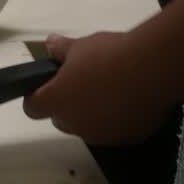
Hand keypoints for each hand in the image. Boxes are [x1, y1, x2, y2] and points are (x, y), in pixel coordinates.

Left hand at [24, 31, 175, 144]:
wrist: (151, 70)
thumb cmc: (108, 55)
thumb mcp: (80, 45)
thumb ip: (60, 49)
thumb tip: (50, 44)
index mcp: (58, 101)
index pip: (33, 108)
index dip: (36, 96)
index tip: (46, 84)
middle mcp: (75, 125)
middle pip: (61, 119)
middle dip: (67, 104)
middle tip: (81, 81)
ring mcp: (102, 136)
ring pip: (88, 126)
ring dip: (92, 113)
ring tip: (109, 88)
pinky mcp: (126, 139)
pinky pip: (114, 130)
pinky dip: (116, 119)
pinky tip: (128, 99)